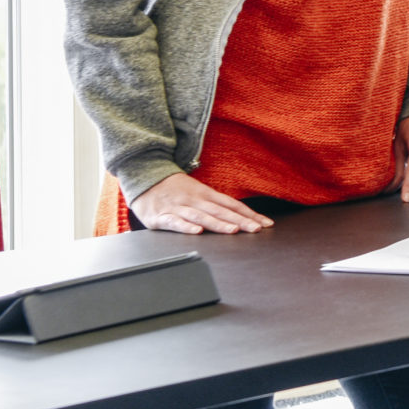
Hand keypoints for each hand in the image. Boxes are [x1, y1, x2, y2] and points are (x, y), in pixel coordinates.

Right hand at [129, 172, 272, 234]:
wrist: (142, 175)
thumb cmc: (173, 188)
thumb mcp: (197, 191)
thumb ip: (214, 204)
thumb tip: (238, 215)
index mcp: (205, 194)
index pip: (232, 205)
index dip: (249, 214)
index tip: (266, 224)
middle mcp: (194, 200)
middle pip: (221, 211)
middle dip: (240, 221)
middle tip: (256, 229)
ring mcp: (177, 208)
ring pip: (201, 217)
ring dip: (218, 224)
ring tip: (233, 230)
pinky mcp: (160, 217)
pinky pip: (175, 222)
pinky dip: (186, 227)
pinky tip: (198, 232)